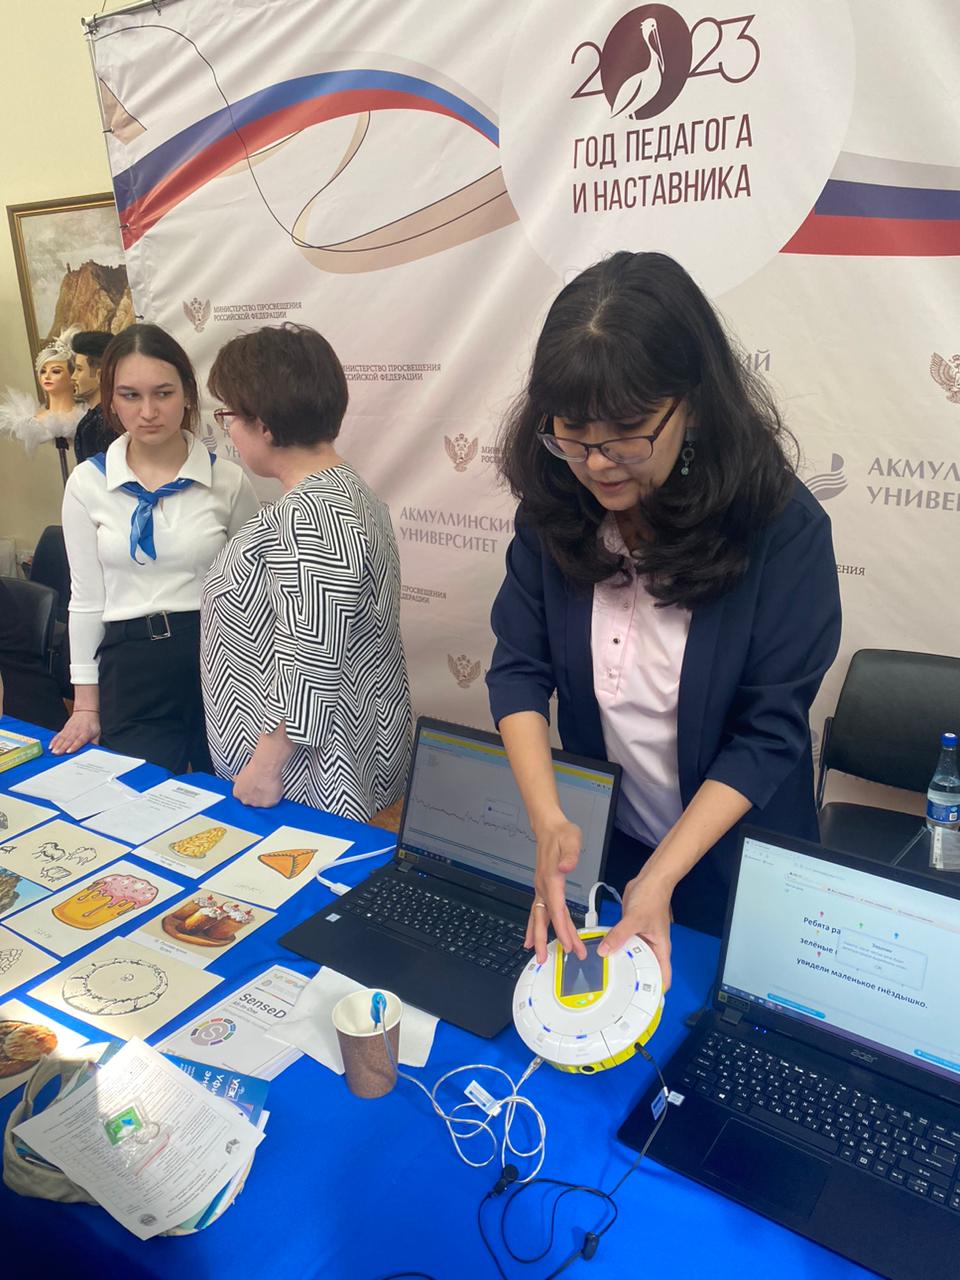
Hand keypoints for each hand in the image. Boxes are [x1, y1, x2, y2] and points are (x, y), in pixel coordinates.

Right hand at [49, 710, 99, 755]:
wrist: (85, 712)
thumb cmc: (92, 724)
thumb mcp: (97, 733)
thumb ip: (95, 743)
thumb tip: (96, 752)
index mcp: (85, 733)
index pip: (79, 740)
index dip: (74, 746)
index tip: (69, 751)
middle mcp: (76, 731)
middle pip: (69, 740)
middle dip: (62, 747)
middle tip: (57, 753)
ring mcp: (69, 730)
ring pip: (62, 738)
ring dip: (57, 745)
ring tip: (53, 751)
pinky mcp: (64, 729)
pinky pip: (58, 736)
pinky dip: (54, 741)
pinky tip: (50, 746)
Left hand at [232, 757, 283, 807]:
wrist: (265, 769)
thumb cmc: (254, 768)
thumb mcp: (241, 773)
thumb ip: (239, 780)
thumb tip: (237, 779)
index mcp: (238, 793)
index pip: (242, 796)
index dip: (248, 791)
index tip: (252, 787)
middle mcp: (246, 800)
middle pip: (251, 801)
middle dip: (256, 795)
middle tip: (261, 786)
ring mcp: (257, 803)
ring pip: (262, 802)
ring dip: (265, 796)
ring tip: (268, 785)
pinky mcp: (268, 804)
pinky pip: (272, 802)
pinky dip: (274, 796)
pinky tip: (274, 788)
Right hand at [526, 814, 585, 963]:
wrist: (549, 826)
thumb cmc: (562, 833)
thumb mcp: (572, 839)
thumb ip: (570, 854)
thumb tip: (566, 868)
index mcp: (552, 879)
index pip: (557, 910)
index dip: (562, 930)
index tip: (569, 946)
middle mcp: (543, 887)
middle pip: (543, 919)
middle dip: (545, 940)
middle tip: (546, 960)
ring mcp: (541, 888)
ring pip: (540, 917)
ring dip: (540, 937)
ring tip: (541, 956)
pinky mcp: (543, 887)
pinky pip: (540, 911)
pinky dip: (538, 926)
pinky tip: (536, 937)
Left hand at [598, 868, 673, 990]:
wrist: (650, 880)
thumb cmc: (653, 898)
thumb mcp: (635, 919)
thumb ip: (619, 935)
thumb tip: (604, 951)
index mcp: (660, 949)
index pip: (662, 978)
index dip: (654, 993)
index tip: (641, 1004)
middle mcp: (651, 947)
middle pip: (644, 971)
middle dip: (634, 981)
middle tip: (617, 992)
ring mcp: (641, 939)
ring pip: (631, 958)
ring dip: (622, 964)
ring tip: (607, 976)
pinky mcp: (631, 932)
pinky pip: (623, 945)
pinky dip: (615, 949)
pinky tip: (603, 953)